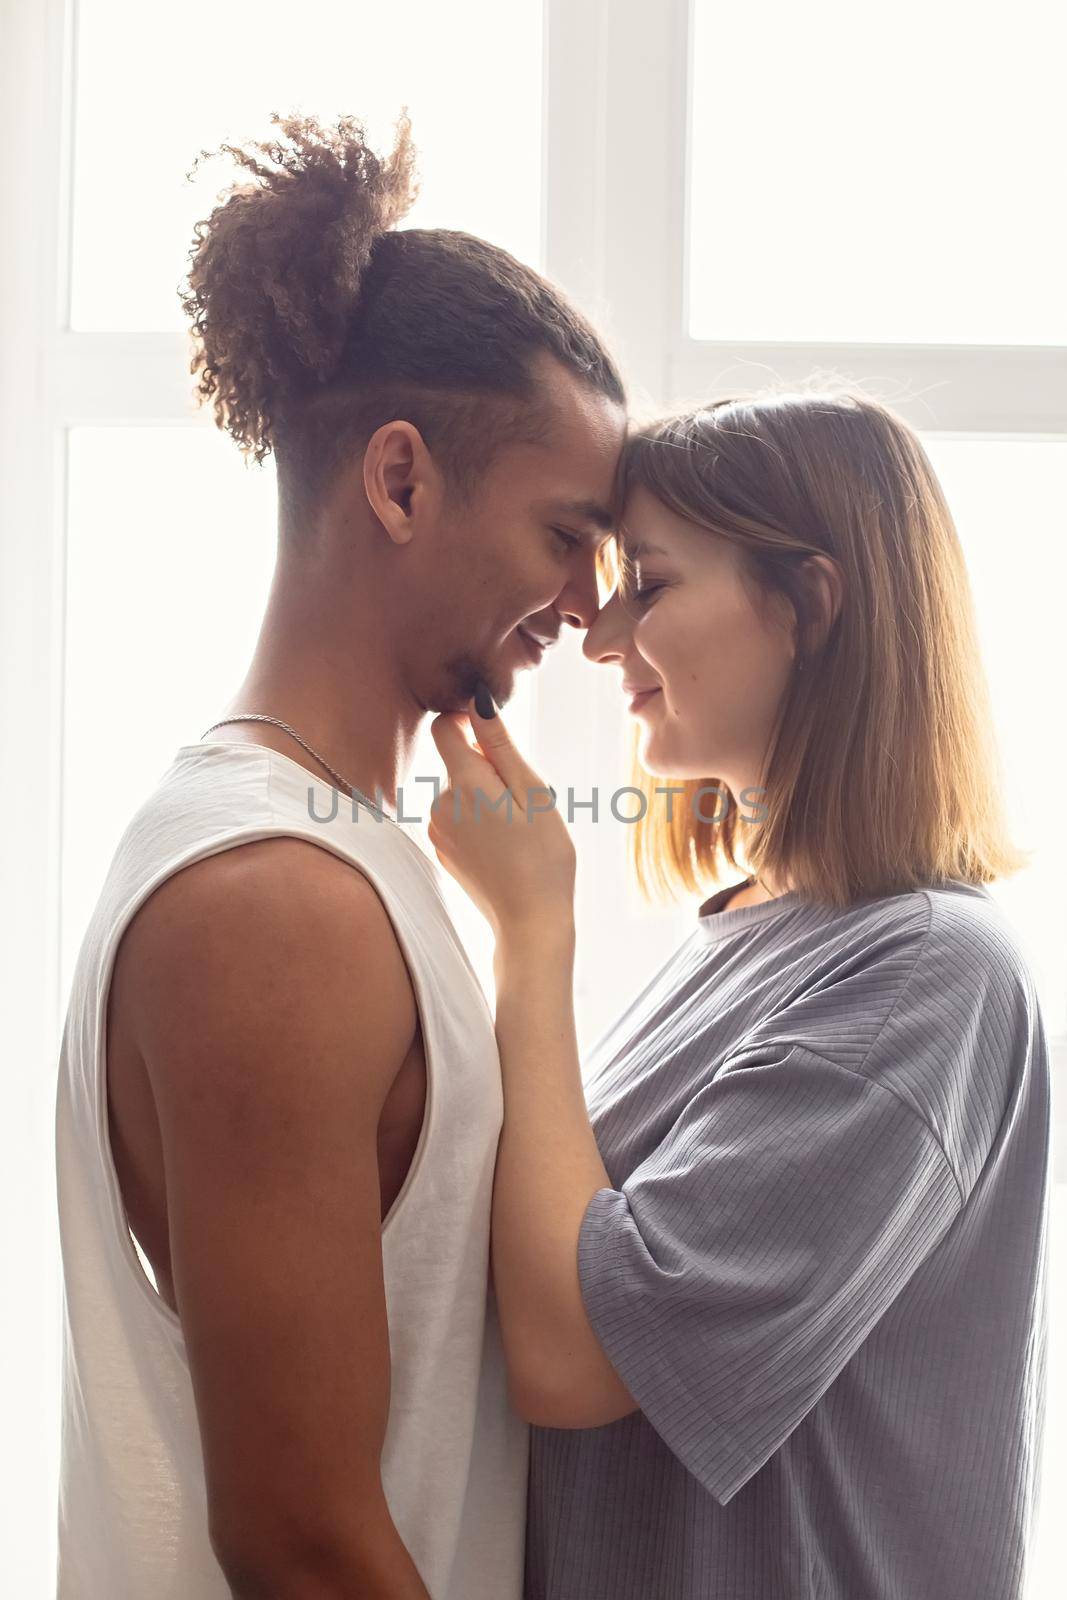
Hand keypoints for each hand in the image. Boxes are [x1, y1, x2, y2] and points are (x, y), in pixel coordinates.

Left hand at [427, 697, 575, 941]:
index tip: (497, 739)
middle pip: (456, 762)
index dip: (469, 722)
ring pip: (460, 792)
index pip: (444, 726)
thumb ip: (500, 744)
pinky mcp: (442, 851)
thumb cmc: (543, 857)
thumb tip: (477, 701)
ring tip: (516, 829)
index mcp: (463, 783)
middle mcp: (439, 803)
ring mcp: (437, 830)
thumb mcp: (533, 792)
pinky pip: (458, 818)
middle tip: (523, 802)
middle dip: (487, 769)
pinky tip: (504, 847)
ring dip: (485, 798)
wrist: (529, 921)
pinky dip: (479, 821)